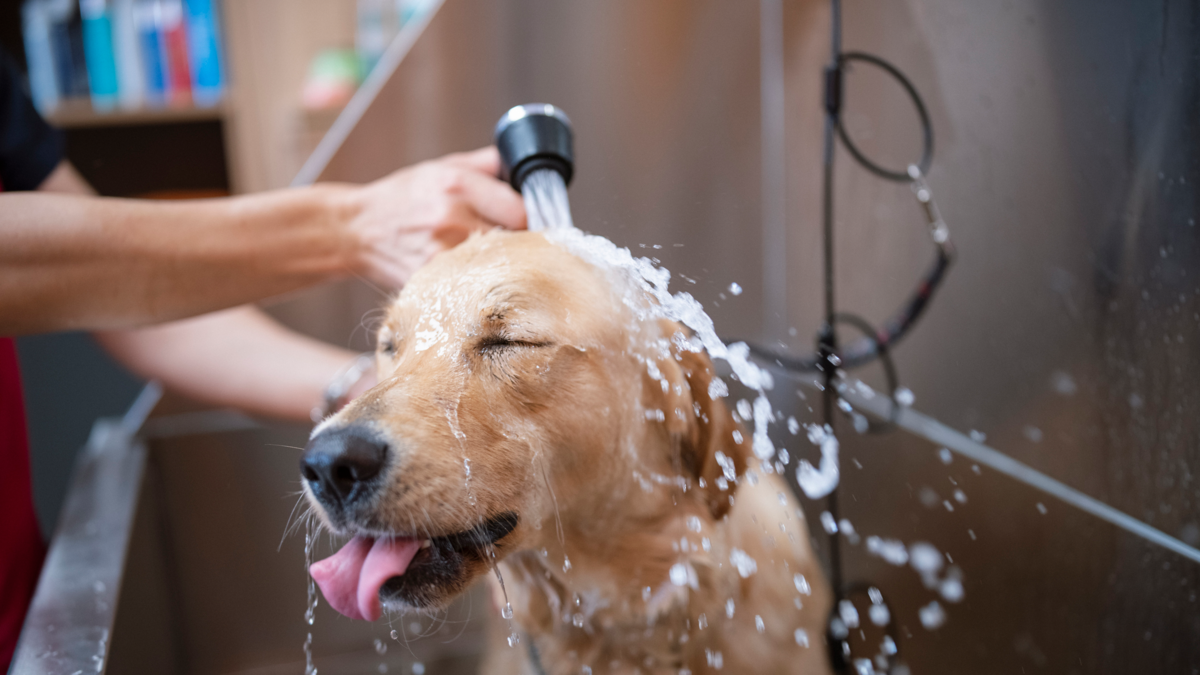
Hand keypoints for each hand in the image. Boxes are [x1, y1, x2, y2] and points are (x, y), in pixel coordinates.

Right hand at [343, 146, 525, 288]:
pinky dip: (476, 283)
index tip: (528, 224)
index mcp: (457, 185)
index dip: (530, 220)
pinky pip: (471, 285)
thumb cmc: (402, 198)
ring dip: (499, 266)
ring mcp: (441, 252)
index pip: (521, 210)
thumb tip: (522, 163)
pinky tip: (469, 276)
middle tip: (512, 245)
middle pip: (514, 242)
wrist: (357, 230)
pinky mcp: (432, 280)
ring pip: (496, 267)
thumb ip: (486, 164)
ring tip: (489, 260)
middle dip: (518, 245)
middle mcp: (451, 217)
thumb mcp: (442, 167)